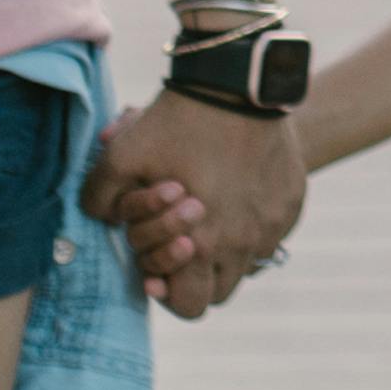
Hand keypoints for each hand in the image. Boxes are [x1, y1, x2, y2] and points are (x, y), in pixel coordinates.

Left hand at [81, 93, 305, 321]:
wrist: (238, 82)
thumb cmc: (178, 122)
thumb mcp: (121, 156)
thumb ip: (99, 198)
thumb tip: (102, 218)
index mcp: (202, 245)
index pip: (190, 306)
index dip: (168, 292)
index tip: (154, 268)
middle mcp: (244, 244)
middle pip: (219, 293)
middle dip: (195, 277)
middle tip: (178, 245)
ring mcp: (273, 225)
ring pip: (248, 263)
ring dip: (225, 252)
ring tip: (206, 216)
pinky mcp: (291, 202)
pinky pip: (271, 231)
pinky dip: (251, 223)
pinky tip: (234, 190)